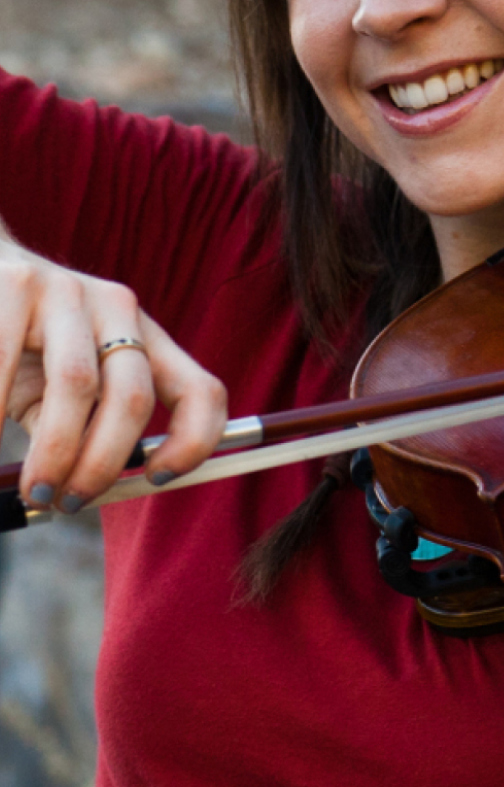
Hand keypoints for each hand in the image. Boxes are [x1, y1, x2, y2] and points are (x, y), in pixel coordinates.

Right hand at [0, 232, 226, 510]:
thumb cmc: (19, 349)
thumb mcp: (57, 389)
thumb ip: (81, 429)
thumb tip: (81, 491)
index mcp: (144, 336)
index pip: (202, 391)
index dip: (194, 443)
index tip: (154, 479)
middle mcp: (117, 307)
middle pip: (135, 398)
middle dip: (102, 465)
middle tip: (68, 503)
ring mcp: (69, 289)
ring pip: (77, 385)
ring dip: (54, 453)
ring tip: (32, 491)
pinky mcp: (18, 282)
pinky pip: (13, 364)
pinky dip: (2, 417)